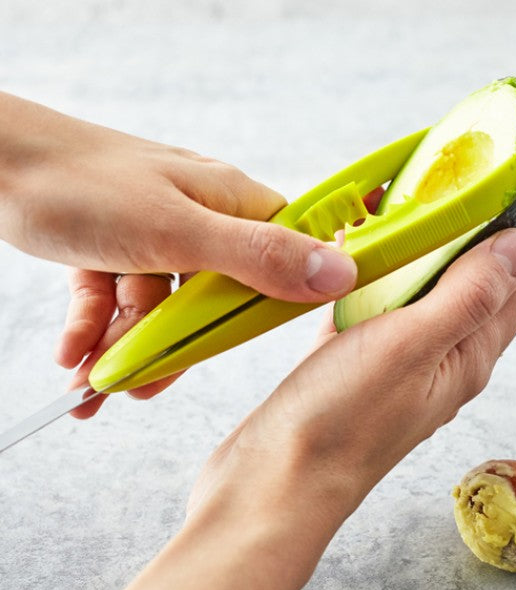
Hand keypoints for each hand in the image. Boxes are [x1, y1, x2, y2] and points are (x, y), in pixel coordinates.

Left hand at [0, 92, 357, 414]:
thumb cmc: (85, 183)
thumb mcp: (178, 229)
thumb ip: (259, 257)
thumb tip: (340, 273)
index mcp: (230, 204)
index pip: (279, 261)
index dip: (265, 306)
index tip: (235, 340)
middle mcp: (201, 219)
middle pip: (213, 297)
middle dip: (175, 341)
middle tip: (143, 378)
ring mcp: (157, 234)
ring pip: (159, 306)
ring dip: (125, 344)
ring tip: (92, 378)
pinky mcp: (117, 248)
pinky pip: (118, 298)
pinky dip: (96, 327)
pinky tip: (73, 353)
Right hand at [118, 217, 515, 589]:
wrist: (276, 477)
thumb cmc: (339, 424)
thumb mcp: (409, 350)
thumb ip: (465, 298)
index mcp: (466, 356)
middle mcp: (438, 356)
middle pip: (479, 282)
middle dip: (488, 231)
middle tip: (477, 182)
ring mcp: (396, 355)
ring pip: (428, 288)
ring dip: (433, 247)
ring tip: (424, 205)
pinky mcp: (356, 353)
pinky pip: (382, 298)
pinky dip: (385, 268)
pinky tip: (368, 248)